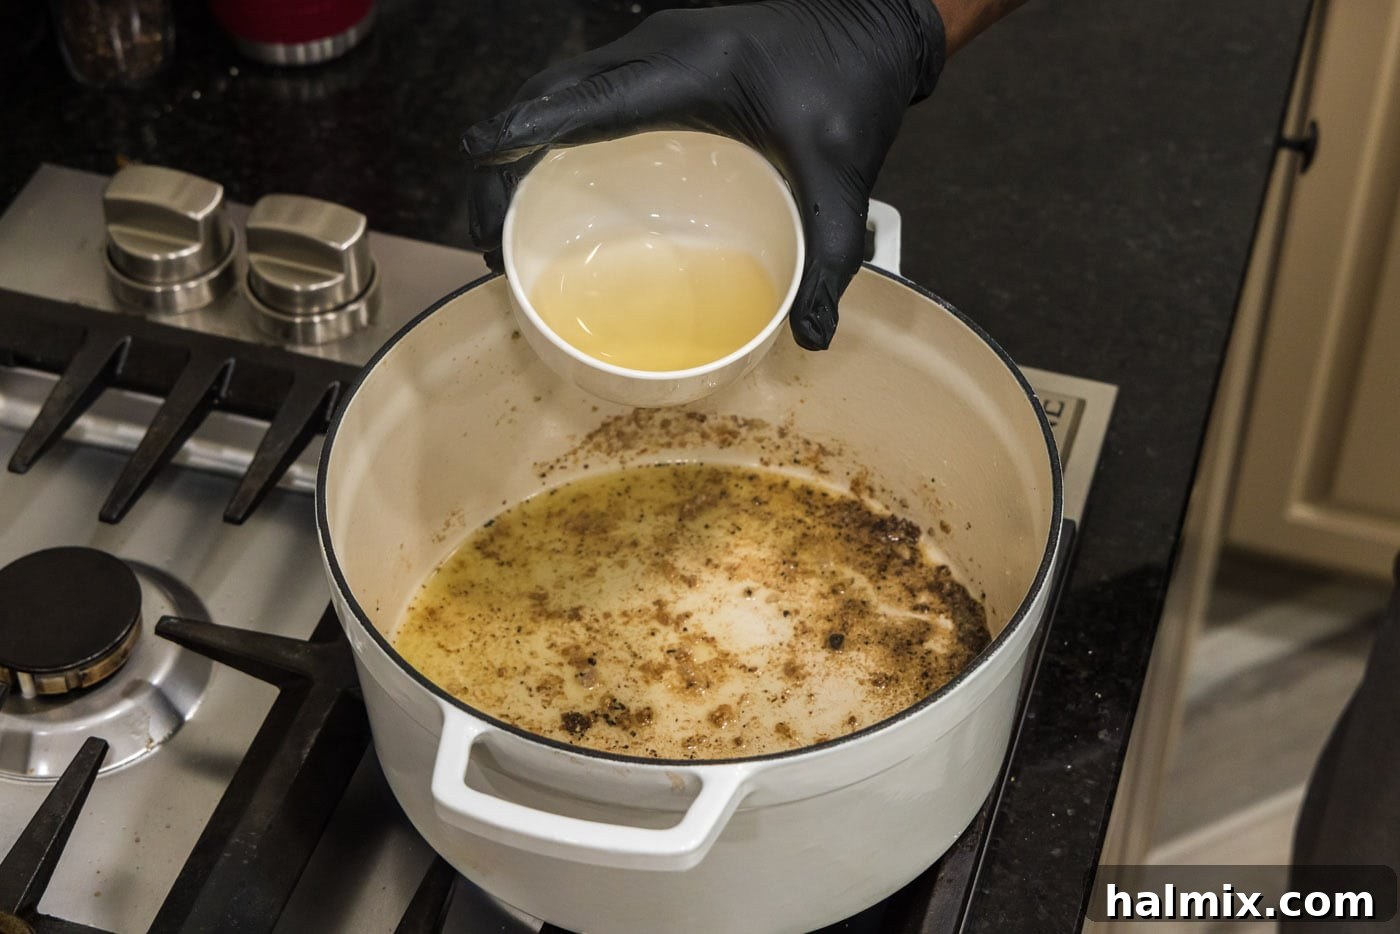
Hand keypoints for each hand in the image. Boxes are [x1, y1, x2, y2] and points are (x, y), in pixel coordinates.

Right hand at [462, 0, 945, 349]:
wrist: (869, 23)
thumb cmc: (854, 84)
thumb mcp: (844, 176)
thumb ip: (830, 255)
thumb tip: (812, 335)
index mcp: (696, 69)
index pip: (593, 99)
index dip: (531, 129)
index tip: (480, 159)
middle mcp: (660, 49)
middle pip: (554, 95)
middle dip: (506, 157)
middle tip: (488, 236)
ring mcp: (653, 48)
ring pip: (560, 90)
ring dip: (519, 144)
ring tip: (499, 220)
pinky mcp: (657, 61)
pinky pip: (584, 92)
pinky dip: (550, 133)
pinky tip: (545, 183)